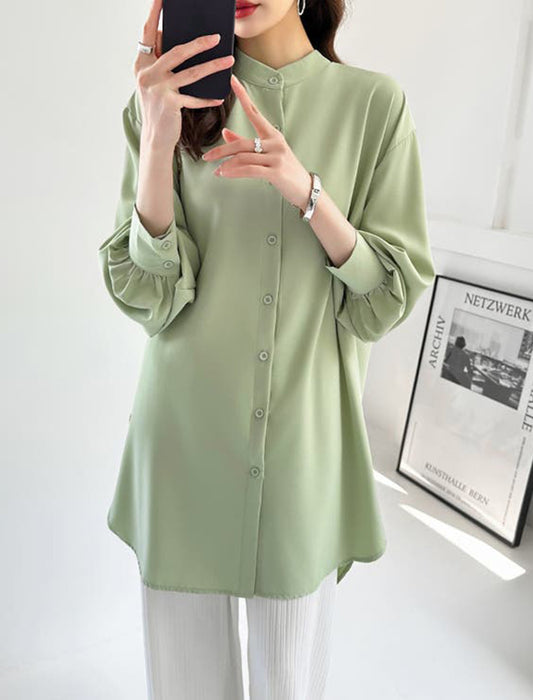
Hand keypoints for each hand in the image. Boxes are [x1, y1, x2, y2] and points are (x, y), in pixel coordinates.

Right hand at [133, 0, 233, 150]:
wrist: (155, 137)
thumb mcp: (156, 82)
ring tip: (229, 61)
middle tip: (217, 36)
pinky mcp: (170, 104)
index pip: (148, 32)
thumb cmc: (159, 107)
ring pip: (191, 73)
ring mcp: (158, 89)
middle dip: (199, 43)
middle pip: (177, 51)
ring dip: (213, 66)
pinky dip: (208, 98)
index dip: (155, 13)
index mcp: (141, 63)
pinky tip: (220, 96)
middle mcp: (147, 73)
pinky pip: (194, 98)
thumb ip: (164, 62)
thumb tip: (186, 42)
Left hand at [202, 73, 312, 211]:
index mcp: (272, 134)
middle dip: (221, 151)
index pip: (254, 112)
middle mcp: (275, 142)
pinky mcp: (276, 172)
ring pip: (244, 157)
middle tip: (206, 157)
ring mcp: (276, 157)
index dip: (243, 95)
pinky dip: (234, 172)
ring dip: (226, 165)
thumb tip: (225, 132)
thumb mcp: (267, 154)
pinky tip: (224, 174)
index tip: (232, 80)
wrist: (304, 189)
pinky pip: (249, 170)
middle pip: (242, 143)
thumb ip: (245, 144)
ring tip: (215, 170)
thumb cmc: (284, 171)